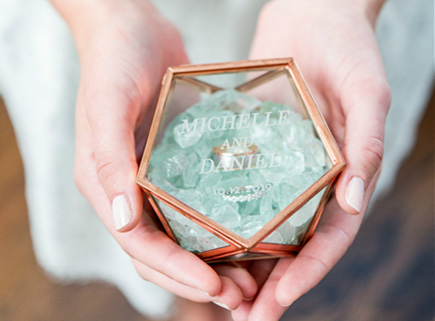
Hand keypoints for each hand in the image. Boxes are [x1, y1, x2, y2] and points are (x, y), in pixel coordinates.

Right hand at [51, 0, 256, 309]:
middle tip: (241, 297)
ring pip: (181, 237)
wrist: (131, 28)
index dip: (175, 271)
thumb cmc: (114, 60)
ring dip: (212, 263)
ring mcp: (151, 181)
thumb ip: (109, 160)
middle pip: (162, 252)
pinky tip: (248, 234)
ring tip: (251, 280)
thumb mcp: (108, 104)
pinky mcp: (174, 167)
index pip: (139, 245)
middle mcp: (128, 192)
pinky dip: (217, 229)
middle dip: (198, 279)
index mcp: (105, 186)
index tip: (215, 287)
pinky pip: (195, 207)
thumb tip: (121, 221)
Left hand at [233, 0, 390, 319]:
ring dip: (245, 263)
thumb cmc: (350, 50)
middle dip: (270, 284)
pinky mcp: (256, 148)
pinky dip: (226, 217)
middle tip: (242, 317)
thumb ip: (367, 147)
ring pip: (263, 225)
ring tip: (217, 294)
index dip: (307, 274)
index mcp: (344, 177)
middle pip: (293, 243)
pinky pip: (240, 188)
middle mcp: (311, 180)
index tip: (278, 303)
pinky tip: (202, 237)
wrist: (314, 15)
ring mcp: (283, 167)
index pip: (328, 238)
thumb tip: (354, 201)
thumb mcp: (367, 94)